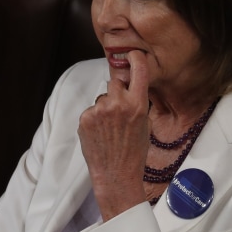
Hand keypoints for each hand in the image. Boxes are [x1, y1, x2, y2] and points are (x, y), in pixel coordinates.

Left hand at [78, 50, 149, 220]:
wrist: (116, 176)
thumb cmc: (134, 153)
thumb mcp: (145, 125)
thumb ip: (137, 103)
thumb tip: (130, 87)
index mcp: (138, 105)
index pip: (138, 70)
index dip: (135, 58)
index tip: (132, 55)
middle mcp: (118, 104)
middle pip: (115, 82)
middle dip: (117, 92)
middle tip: (119, 112)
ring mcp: (99, 111)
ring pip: (102, 98)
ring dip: (105, 108)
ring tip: (110, 129)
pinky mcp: (85, 118)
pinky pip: (91, 111)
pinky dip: (94, 119)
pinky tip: (100, 134)